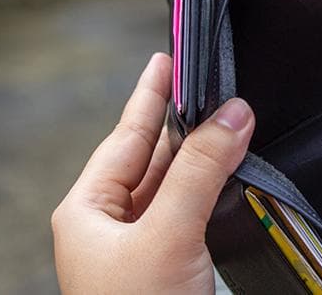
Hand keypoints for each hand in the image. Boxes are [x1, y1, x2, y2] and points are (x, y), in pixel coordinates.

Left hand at [51, 53, 254, 293]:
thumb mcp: (167, 234)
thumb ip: (201, 172)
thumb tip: (233, 115)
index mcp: (88, 211)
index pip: (126, 137)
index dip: (149, 96)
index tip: (168, 59)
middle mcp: (113, 224)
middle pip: (152, 156)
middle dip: (182, 120)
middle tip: (209, 81)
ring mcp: (145, 244)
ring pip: (176, 183)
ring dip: (203, 153)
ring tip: (227, 116)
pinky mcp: (174, 261)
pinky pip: (193, 210)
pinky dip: (214, 186)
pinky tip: (231, 168)